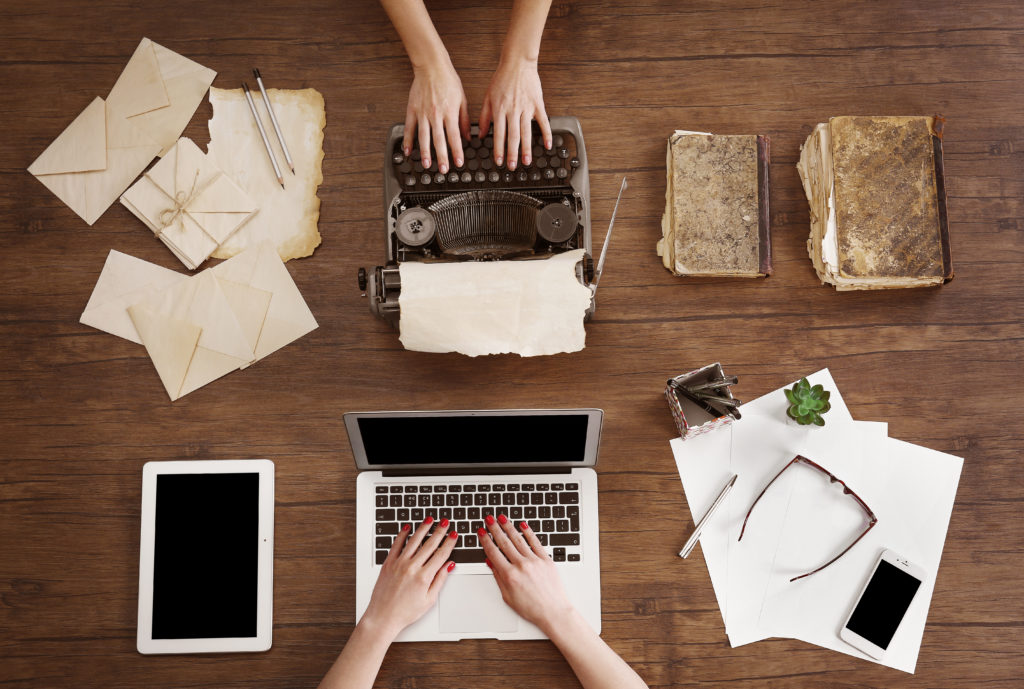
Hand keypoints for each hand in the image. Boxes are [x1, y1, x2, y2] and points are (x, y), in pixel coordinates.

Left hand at [360, 517, 457, 639]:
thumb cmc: (406, 612)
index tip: (454, 535)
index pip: (441, 554)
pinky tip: (407, 528)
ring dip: (423, 528)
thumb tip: (449, 566)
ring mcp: (399, 564)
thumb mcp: (429, 600)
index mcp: (424, 577)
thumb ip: (440, 580)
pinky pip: (396, 545)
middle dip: (440, 531)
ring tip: (430, 519)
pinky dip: (402, 535)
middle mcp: (411, 567)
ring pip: (414, 541)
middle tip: (445, 522)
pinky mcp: (388, 563)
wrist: (383, 616)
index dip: (449, 543)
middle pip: (429, 544)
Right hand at [403, 60, 469, 173]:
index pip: (454, 136)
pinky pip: (409, 128)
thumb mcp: (463, 100)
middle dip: (442, 157)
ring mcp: (422, 113)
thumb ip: (464, 120)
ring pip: (424, 137)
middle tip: (443, 169)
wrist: (432, 66)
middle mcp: (436, 114)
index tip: (459, 163)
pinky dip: (408, 140)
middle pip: (439, 140)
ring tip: (427, 164)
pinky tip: (408, 151)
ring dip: (425, 152)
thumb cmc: (448, 81)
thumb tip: (468, 136)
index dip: (457, 151)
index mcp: (450, 112)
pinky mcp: (412, 110)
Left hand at [478, 57, 551, 170]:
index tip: (498, 161)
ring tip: (527, 161)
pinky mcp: (538, 104)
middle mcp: (513, 110)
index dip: (498, 149)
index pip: (498, 134)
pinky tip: (547, 145)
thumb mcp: (487, 97)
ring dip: (527, 148)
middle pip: (513, 136)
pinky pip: (543, 121)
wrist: (518, 63)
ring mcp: (527, 108)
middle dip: (512, 153)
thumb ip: (483, 117)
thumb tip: (480, 134)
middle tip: (512, 166)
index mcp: (500, 109)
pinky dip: (546, 134)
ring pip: (527, 131)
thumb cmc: (502, 79)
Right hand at [478, 513, 573, 633]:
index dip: (485, 540)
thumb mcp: (507, 596)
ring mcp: (534, 561)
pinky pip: (535, 542)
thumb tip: (490, 562)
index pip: (493, 552)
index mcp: (509, 575)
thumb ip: (498, 577)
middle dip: (495, 529)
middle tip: (489, 519)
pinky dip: (529, 532)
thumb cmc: (531, 608)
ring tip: (502, 518)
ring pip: (519, 539)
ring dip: (509, 527)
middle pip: (504, 542)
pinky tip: (523, 525)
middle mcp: (521, 565)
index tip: (481, 532)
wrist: (553, 612)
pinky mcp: (546, 560)